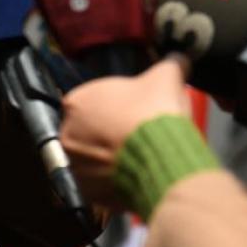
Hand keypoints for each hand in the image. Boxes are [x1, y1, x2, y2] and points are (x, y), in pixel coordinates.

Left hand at [59, 55, 192, 210]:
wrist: (161, 158)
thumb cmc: (154, 113)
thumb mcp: (166, 78)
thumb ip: (170, 64)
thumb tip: (179, 56)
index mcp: (76, 102)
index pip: (91, 101)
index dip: (115, 107)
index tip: (133, 113)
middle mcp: (66, 133)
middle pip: (89, 130)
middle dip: (109, 132)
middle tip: (136, 135)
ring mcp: (74, 164)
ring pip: (92, 158)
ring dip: (110, 157)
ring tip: (137, 157)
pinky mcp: (86, 190)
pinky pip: (98, 184)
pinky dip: (112, 181)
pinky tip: (133, 175)